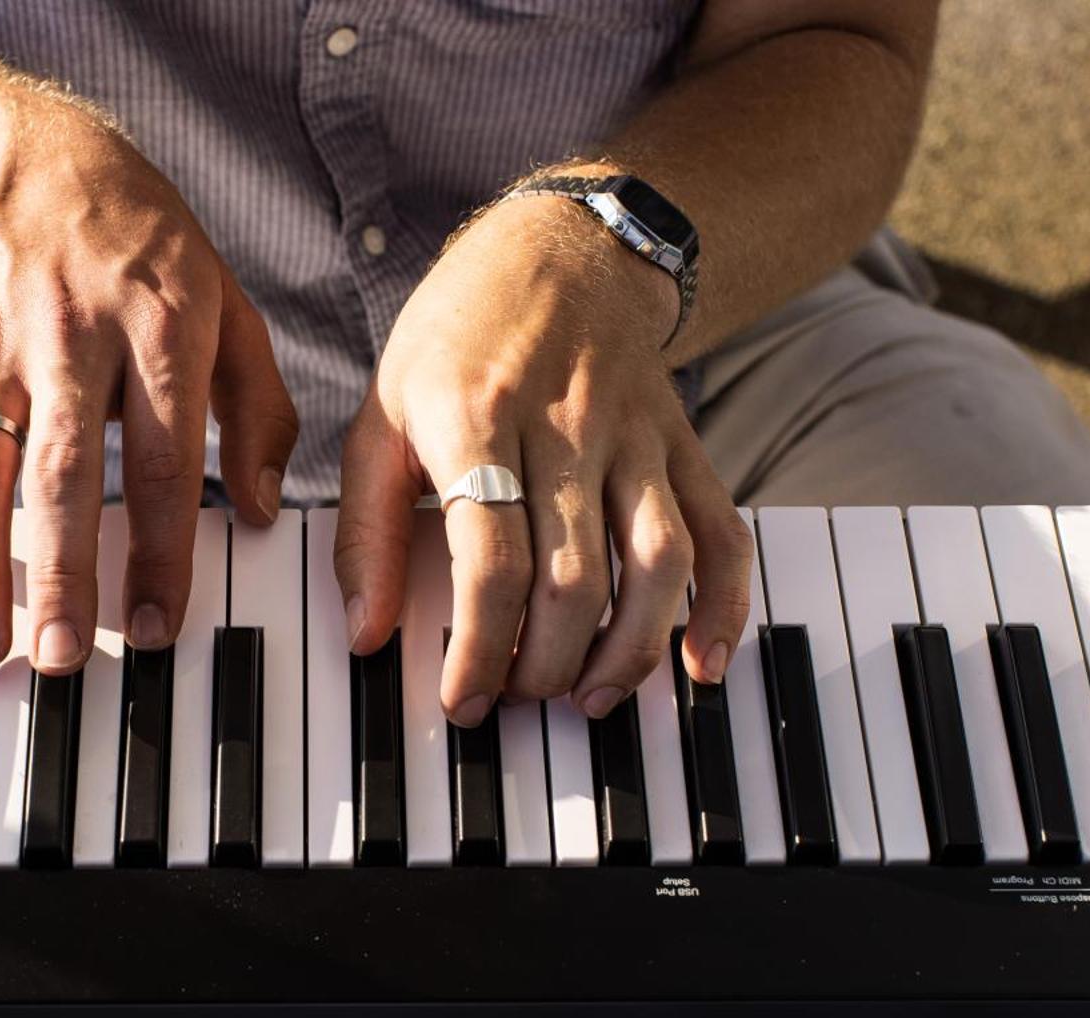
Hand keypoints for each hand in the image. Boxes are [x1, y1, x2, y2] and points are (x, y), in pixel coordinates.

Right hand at [0, 94, 297, 670]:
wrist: (17, 157)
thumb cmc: (142, 249)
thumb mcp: (225, 304)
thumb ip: (255, 407)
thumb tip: (255, 507)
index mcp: (160, 325)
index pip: (164, 459)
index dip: (163, 551)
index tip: (162, 630)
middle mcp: (72, 334)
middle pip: (63, 471)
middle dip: (62, 572)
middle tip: (65, 657)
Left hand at [334, 189, 751, 724]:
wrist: (562, 243)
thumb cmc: (458, 336)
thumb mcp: (382, 413)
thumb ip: (367, 527)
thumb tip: (367, 634)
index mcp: (476, 415)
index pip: (491, 559)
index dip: (477, 648)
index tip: (460, 702)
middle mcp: (564, 425)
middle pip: (575, 578)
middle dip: (545, 666)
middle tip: (515, 700)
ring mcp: (636, 435)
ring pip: (655, 562)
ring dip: (628, 652)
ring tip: (590, 699)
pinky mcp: (683, 444)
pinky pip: (721, 531)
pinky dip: (723, 606)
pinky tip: (702, 664)